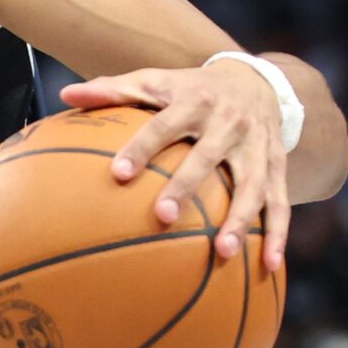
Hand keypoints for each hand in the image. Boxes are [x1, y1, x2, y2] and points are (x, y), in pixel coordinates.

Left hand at [61, 59, 288, 270]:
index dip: (141, 148)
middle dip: (186, 186)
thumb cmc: (191, 88)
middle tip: (162, 217)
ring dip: (240, 219)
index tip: (118, 175)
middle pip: (207, 157)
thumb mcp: (155, 81)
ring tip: (222, 252)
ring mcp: (258, 147)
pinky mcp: (278, 167)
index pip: (164, 125)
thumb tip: (66, 93)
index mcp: (195, 100)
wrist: (256, 80)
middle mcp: (229, 122)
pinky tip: (269, 267)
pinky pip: (281, 203)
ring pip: (252, 185)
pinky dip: (279, 235)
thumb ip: (112, 90)